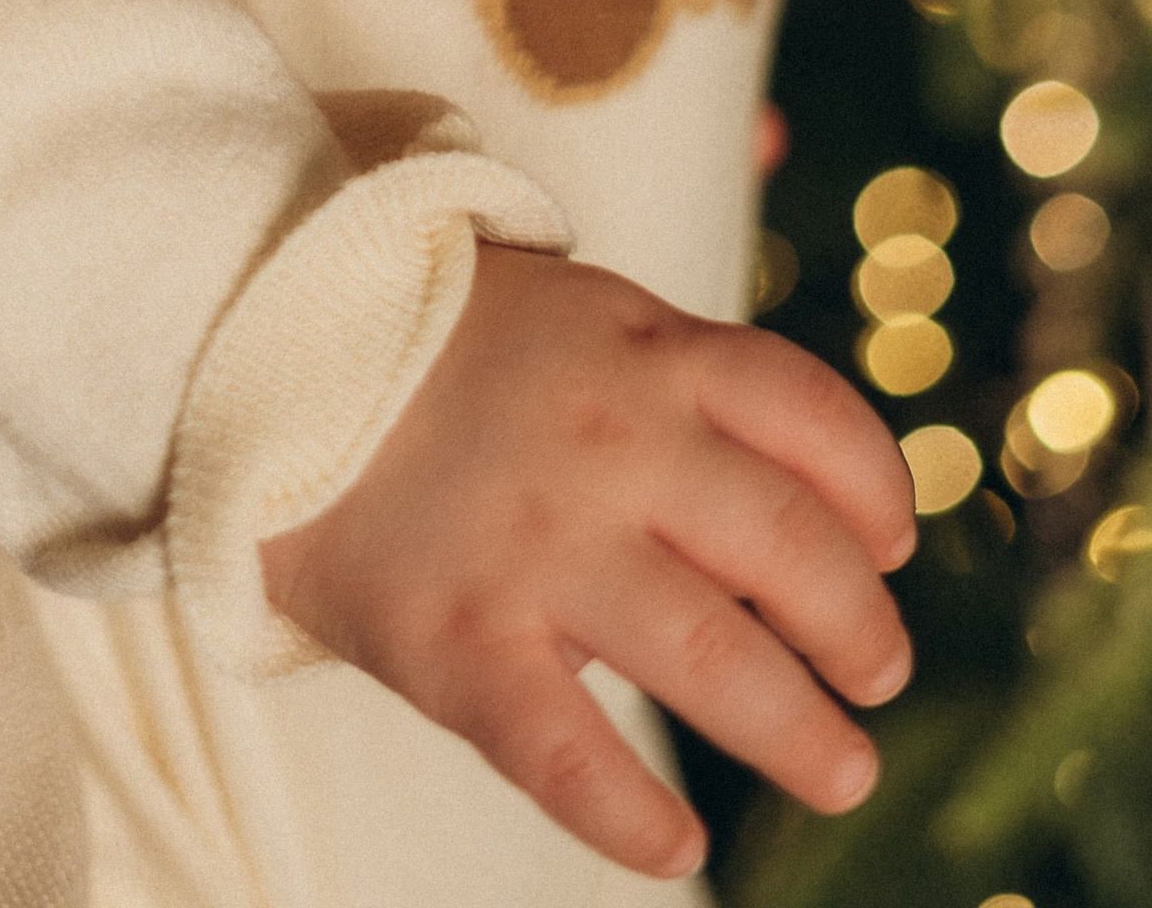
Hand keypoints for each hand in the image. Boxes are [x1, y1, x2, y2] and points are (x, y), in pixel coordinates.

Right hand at [260, 244, 916, 879]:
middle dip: (857, 628)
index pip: (811, 420)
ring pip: (713, 657)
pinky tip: (675, 845)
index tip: (891, 545)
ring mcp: (538, 545)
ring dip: (798, 730)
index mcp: (645, 353)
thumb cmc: (429, 339)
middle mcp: (613, 445)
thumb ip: (675, 364)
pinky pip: (564, 750)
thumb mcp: (572, 306)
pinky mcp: (459, 637)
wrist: (260, 344)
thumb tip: (795, 435)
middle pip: (789, 548)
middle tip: (878, 678)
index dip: (877, 491)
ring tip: (840, 768)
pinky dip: (629, 815)